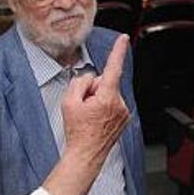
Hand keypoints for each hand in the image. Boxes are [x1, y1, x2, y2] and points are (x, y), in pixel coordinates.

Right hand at [43, 35, 129, 194]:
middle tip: (83, 108)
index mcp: (107, 97)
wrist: (86, 155)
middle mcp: (120, 104)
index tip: (124, 39)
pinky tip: (95, 121)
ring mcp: (123, 112)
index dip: (118, 51)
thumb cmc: (77, 131)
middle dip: (92, 90)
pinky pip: (111, 105)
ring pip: (108, 94)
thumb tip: (89, 79)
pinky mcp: (124, 119)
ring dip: (97, 101)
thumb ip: (80, 83)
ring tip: (89, 118)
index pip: (114, 68)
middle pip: (104, 83)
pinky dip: (103, 109)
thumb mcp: (69, 102)